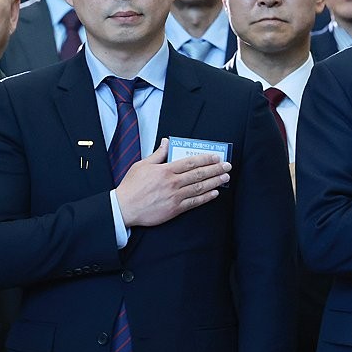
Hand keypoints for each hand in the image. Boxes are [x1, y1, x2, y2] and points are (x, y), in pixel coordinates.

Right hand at [114, 138, 229, 226]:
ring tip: (225, 177)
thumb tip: (166, 142)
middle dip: (215, 169)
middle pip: (199, 174)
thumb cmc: (131, 186)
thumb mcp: (141, 165)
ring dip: (215, 182)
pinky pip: (194, 202)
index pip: (191, 162)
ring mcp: (175, 196)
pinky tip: (214, 193)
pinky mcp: (175, 209)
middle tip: (227, 166)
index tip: (216, 157)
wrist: (123, 208)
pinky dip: (206, 197)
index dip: (206, 159)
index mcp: (165, 170)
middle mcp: (172, 182)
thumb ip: (157, 154)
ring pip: (199, 188)